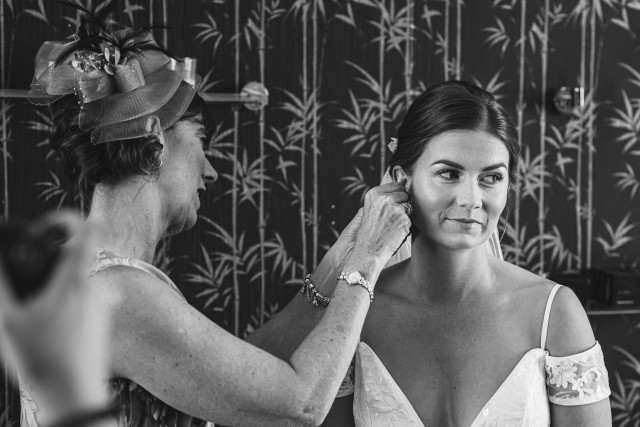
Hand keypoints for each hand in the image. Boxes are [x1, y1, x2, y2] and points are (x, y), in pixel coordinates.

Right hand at [0, 211, 107, 417]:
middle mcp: (95, 288)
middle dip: (52, 258)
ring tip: (35, 306)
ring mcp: (102, 305)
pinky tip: (48, 322)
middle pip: (78, 255)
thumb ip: (2, 285)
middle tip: (29, 273)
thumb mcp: (8, 321)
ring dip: (58, 282)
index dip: (68, 218)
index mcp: (75, 280)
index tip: (47, 225)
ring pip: (80, 279)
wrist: (74, 396)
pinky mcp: (103, 321)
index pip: (89, 230)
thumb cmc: (42, 360)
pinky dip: (66, 300)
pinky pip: (84, 298)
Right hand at [349, 182, 410, 266]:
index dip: (395, 196)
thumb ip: (385, 195)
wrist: (368, 250)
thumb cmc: (371, 230)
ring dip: (404, 215)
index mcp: (374, 193)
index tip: (388, 207)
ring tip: (391, 225)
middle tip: (389, 218)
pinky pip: (411, 218)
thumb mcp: (372, 207)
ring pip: (409, 206)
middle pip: (404, 194)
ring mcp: (395, 208)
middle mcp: (384, 198)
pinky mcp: (404, 219)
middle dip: (401, 205)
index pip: (396, 185)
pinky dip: (406, 225)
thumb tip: (404, 180)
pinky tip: (395, 231)